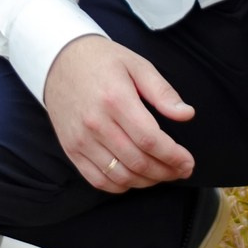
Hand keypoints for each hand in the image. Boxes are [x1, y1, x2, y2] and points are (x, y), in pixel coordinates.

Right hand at [43, 36, 194, 193]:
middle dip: (166, 172)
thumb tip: (186, 114)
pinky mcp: (71, 149)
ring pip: (120, 176)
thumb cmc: (102, 61)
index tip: (188, 162)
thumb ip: (162, 92)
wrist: (59, 61)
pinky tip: (135, 177)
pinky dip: (121, 186)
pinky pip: (98, 180)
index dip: (173, 157)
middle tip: (180, 170)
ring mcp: (81, 139)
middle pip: (138, 162)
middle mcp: (96, 123)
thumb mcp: (137, 65)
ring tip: (162, 174)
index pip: (150, 140)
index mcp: (115, 99)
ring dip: (147, 181)